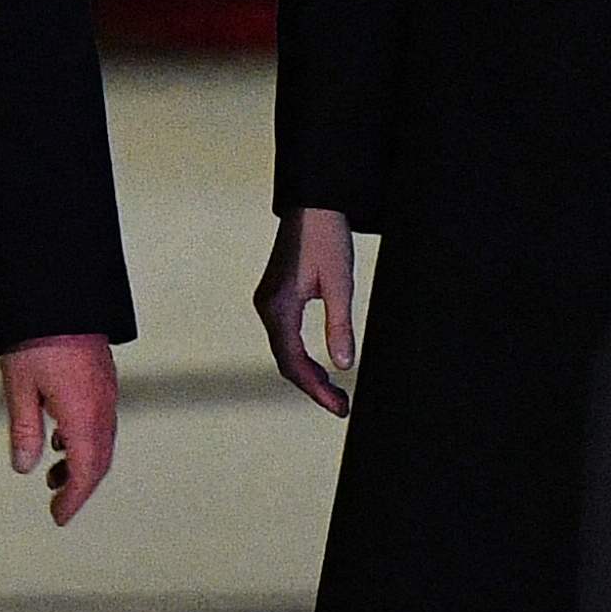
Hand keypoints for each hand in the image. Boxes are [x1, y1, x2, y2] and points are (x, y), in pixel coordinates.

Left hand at [3, 334, 119, 526]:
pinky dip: (84, 440)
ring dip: (81, 463)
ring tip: (53, 474)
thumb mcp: (20, 388)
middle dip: (80, 487)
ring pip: (102, 441)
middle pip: (99, 461)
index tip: (60, 516)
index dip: (74, 498)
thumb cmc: (38, 337)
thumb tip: (25, 466)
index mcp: (83, 416)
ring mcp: (107, 392)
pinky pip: (101, 421)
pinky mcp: (104, 379)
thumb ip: (25, 431)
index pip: (85, 471)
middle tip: (58, 504)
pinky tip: (61, 437)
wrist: (60, 295)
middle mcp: (102, 407)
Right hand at [255, 207, 358, 415]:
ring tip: (335, 392)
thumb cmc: (326, 238)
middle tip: (342, 406)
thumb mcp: (340, 283)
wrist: (313, 204)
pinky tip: (321, 366)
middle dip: (313, 387)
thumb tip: (343, 365)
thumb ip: (340, 326)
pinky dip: (303, 357)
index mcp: (278, 307)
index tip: (339, 407)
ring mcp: (269, 303)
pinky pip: (285, 338)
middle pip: (286, 362)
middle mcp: (267, 308)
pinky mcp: (276, 298)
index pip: (293, 362)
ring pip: (285, 352)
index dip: (316, 389)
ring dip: (308, 374)